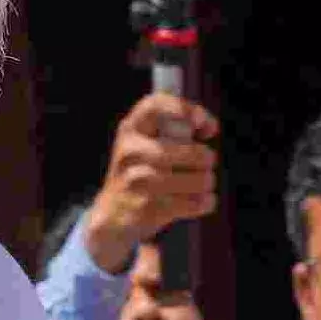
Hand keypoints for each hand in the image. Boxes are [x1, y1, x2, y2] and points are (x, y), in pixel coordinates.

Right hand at [79, 95, 218, 272]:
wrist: (112, 214)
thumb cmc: (140, 173)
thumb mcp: (144, 144)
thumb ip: (172, 130)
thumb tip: (208, 126)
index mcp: (130, 129)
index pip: (156, 105)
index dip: (186, 109)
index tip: (206, 126)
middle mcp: (130, 151)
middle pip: (192, 151)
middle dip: (207, 159)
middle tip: (205, 164)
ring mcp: (138, 180)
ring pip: (199, 179)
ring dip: (206, 183)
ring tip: (200, 185)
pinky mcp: (148, 207)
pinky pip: (196, 202)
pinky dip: (205, 202)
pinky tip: (199, 201)